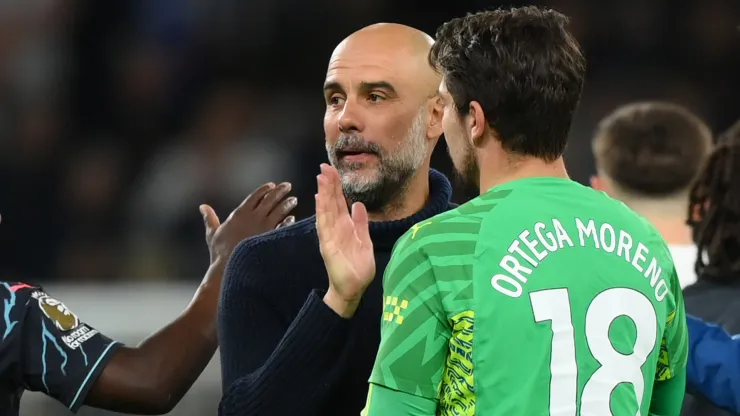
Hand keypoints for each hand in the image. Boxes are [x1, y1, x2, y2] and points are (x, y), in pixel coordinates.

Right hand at [201, 182, 296, 264]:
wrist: (230, 268)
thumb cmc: (219, 252)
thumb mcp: (213, 232)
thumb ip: (210, 218)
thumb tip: (202, 206)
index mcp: (240, 214)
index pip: (255, 196)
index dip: (264, 189)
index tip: (272, 185)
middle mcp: (254, 218)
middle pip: (270, 200)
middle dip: (280, 191)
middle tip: (287, 186)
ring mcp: (265, 228)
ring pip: (279, 211)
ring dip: (287, 204)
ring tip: (293, 200)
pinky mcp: (272, 238)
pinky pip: (283, 227)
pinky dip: (288, 221)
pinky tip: (292, 218)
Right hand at [315, 164, 374, 317]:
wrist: (354, 288)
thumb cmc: (358, 266)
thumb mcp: (364, 239)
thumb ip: (361, 222)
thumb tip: (358, 204)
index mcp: (345, 226)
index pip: (339, 202)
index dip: (336, 187)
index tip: (333, 171)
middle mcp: (335, 228)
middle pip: (331, 202)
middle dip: (328, 185)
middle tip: (325, 167)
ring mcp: (330, 235)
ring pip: (326, 210)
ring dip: (324, 194)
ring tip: (322, 177)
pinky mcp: (328, 245)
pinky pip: (324, 225)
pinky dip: (321, 212)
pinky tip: (319, 199)